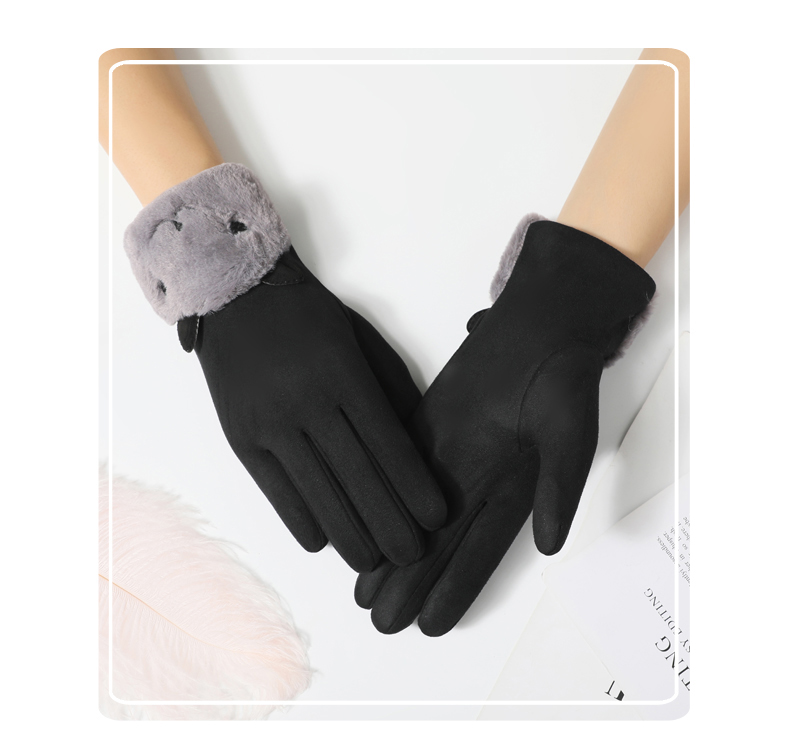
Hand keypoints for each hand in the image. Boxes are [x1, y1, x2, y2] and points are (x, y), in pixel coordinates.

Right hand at [124, 164, 445, 571]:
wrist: (236, 295)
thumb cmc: (310, 315)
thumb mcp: (362, 338)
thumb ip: (391, 388)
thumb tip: (415, 442)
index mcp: (345, 375)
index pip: (388, 444)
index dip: (414, 486)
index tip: (436, 518)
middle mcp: (308, 404)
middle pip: (357, 478)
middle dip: (389, 523)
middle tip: (412, 554)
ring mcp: (270, 424)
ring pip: (317, 493)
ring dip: (348, 534)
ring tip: (372, 560)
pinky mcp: (240, 439)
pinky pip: (275, 491)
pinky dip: (301, 521)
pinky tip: (323, 541)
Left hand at [355, 218, 655, 634]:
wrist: (540, 328)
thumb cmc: (563, 380)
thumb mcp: (571, 436)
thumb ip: (561, 488)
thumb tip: (550, 545)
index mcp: (516, 492)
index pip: (483, 552)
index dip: (458, 589)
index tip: (432, 624)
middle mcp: (479, 483)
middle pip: (442, 544)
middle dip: (413, 584)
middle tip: (382, 621)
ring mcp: (450, 457)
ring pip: (416, 515)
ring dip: (393, 553)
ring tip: (364, 592)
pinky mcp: (427, 428)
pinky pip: (400, 471)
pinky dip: (381, 500)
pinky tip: (362, 523)